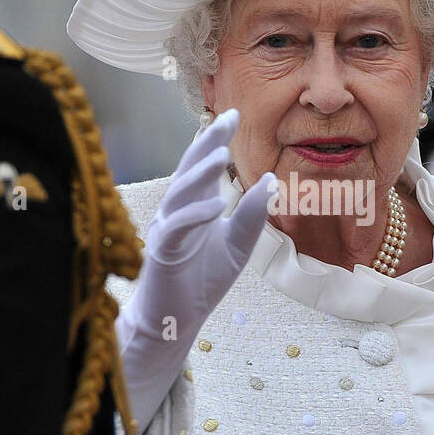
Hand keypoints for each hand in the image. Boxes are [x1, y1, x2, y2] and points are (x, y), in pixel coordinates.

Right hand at [114, 109, 274, 428]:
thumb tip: (271, 182)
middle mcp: (179, 210)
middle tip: (225, 121)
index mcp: (196, 205)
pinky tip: (215, 206)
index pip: (205, 165)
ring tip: (220, 154)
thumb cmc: (204, 280)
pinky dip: (194, 215)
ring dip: (200, 173)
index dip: (216, 140)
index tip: (234, 115)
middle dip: (206, 144)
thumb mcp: (238, 245)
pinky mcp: (162, 252)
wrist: (180, 319)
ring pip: (180, 193)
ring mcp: (168, 229)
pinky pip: (176, 228)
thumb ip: (252, 216)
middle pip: (189, 170)